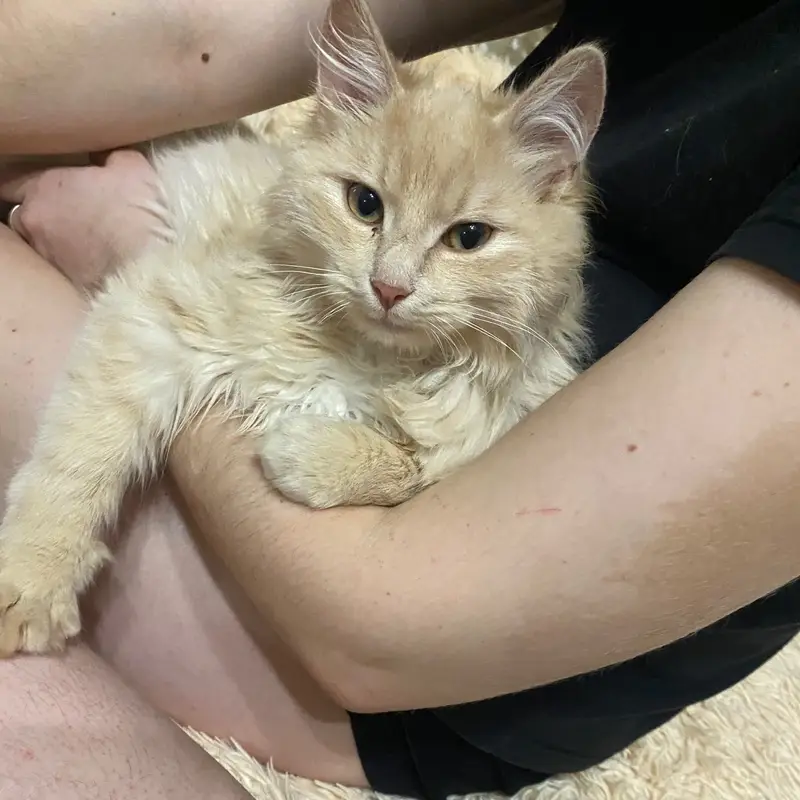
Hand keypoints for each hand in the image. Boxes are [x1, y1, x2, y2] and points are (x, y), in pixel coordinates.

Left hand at [1, 150, 167, 288]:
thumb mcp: (132, 167)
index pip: (12, 181)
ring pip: (39, 244)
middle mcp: (35, 222)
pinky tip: (94, 263)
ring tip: (82, 242)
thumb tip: (105, 159)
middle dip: (41, 214)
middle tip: (68, 213)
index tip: (44, 186)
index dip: (26, 182)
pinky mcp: (64, 282)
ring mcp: (46, 256)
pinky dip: (72, 264)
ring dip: (54, 241)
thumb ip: (109, 157)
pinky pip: (61, 267)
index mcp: (45, 188)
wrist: (151, 266)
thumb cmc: (138, 212)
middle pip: (22, 215)